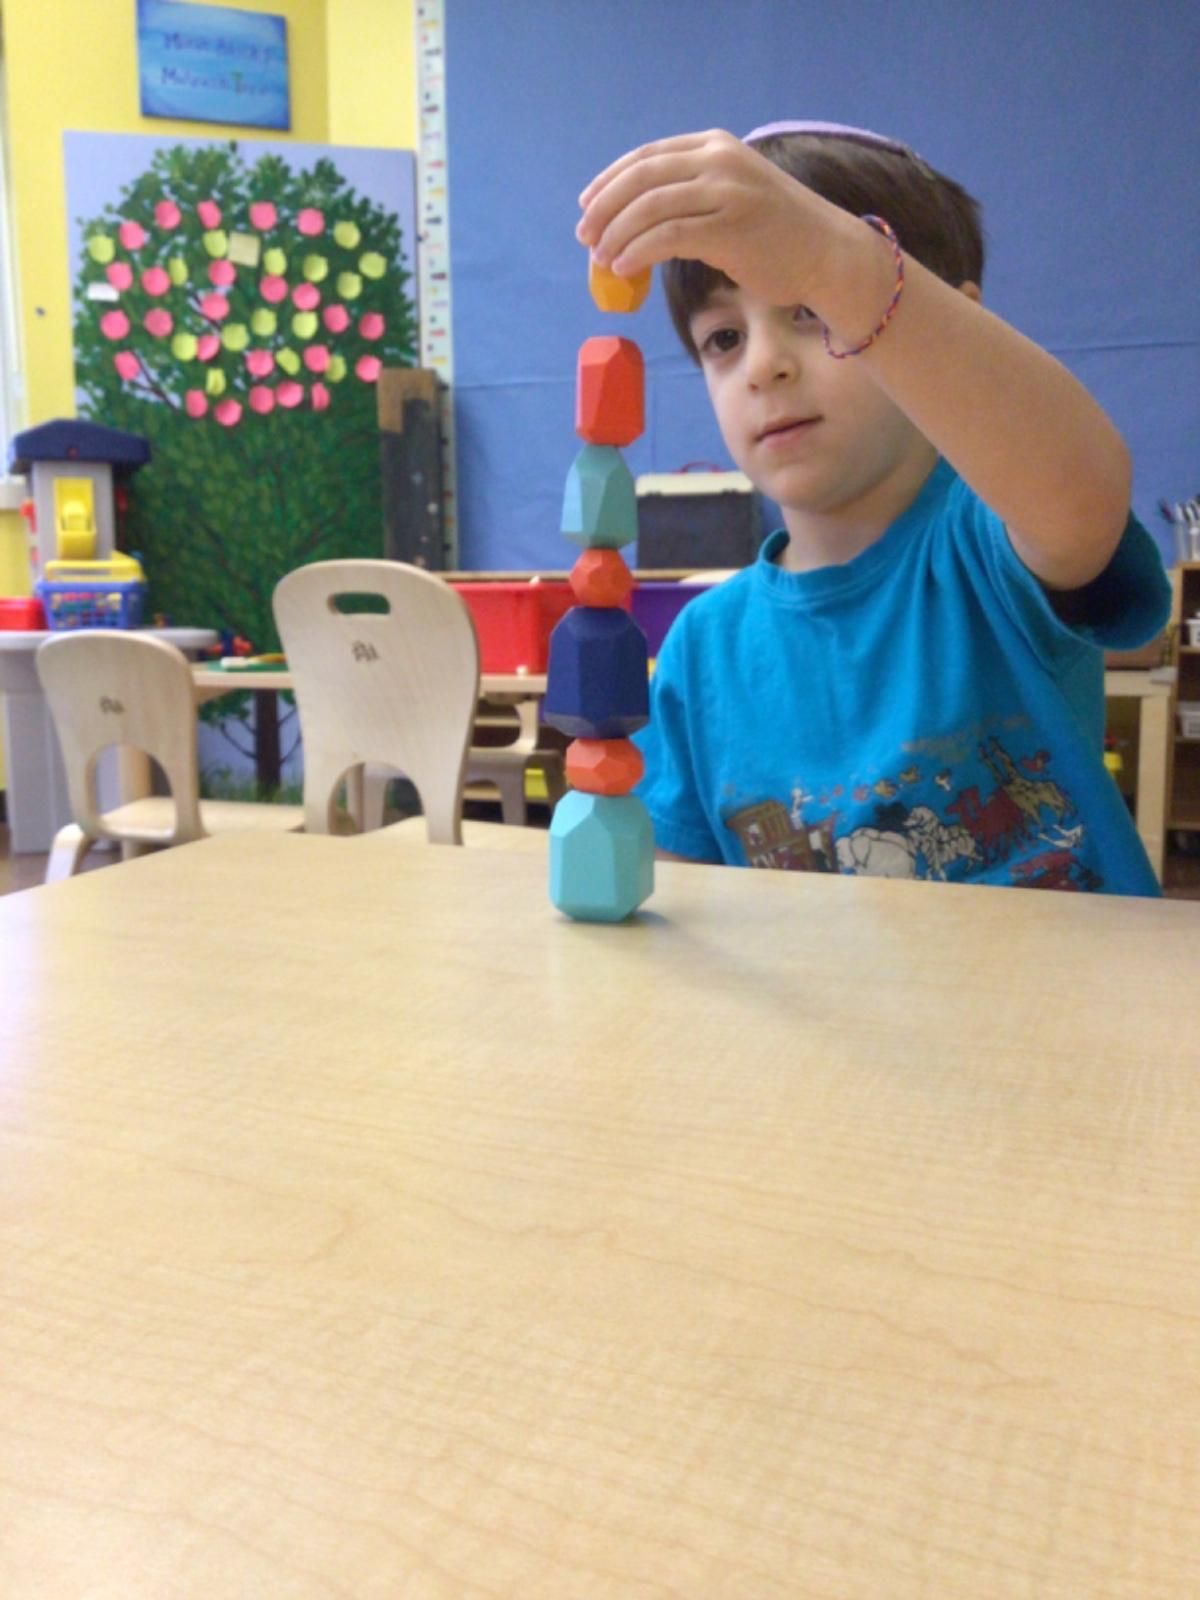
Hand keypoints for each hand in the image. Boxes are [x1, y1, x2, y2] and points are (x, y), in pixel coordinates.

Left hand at [576, 130, 836, 307]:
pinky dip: (637, 253)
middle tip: (584, 235)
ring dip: (616, 234)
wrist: (824, 252)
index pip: (648, 156)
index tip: (587, 204)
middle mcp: (719, 161)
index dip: (609, 180)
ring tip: (601, 258)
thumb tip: (635, 217)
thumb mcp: (731, 192)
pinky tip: (623, 268)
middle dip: (605, 207)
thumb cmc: (776, 232)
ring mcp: (725, 193)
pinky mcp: (728, 229)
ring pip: (650, 207)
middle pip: (642, 177)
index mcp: (715, 145)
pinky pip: (667, 237)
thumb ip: (691, 192)